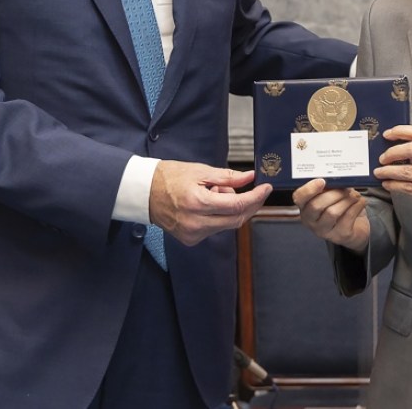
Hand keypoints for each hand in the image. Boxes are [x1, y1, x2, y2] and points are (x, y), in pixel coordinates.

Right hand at [149, 162, 271, 245]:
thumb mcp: (200, 171)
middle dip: (249, 204)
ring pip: (227, 225)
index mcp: (197, 203)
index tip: (266, 189)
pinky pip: (215, 229)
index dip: (256, 198)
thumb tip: (250, 178)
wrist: (144, 193)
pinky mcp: (191, 239)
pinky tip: (209, 204)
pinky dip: (220, 216)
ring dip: (231, 209)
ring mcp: (193, 234)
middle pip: (236, 219)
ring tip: (216, 192)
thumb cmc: (168, 178)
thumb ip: (228, 177)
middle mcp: (195, 223)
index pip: (237, 205)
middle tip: (252, 190)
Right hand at [293, 178, 369, 252]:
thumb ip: (328, 187)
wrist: (356, 227)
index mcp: (305, 207)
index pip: (299, 198)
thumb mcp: (331, 195)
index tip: (322, 181)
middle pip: (316, 205)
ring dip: (346, 200)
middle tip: (346, 188)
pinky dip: (356, 206)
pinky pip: (347, 217)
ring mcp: (324, 231)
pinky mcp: (340, 236)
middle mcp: (311, 221)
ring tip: (355, 195)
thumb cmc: (340, 206)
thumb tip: (335, 177)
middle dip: (333, 193)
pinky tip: (360, 201)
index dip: (309, 189)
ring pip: (332, 212)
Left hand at [374, 125, 411, 240]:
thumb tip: (399, 150)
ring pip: (407, 170)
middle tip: (382, 158)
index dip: (402, 131)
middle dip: (391, 152)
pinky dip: (394, 185)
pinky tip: (387, 184)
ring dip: (388, 170)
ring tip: (379, 172)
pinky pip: (408, 187)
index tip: (388, 134)